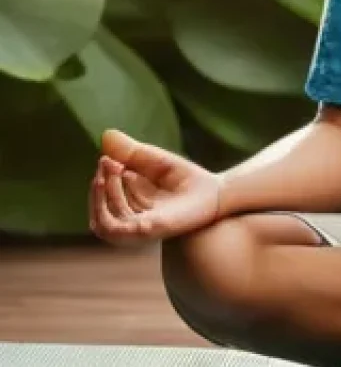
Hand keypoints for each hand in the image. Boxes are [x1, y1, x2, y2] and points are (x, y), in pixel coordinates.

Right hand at [89, 129, 222, 245]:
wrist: (216, 193)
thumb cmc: (188, 179)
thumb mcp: (157, 161)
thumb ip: (133, 152)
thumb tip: (105, 135)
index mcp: (131, 203)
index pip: (102, 198)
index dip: (101, 176)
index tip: (107, 158)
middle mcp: (131, 219)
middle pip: (99, 210)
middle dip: (99, 185)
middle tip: (108, 163)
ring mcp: (139, 228)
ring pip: (102, 223)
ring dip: (99, 199)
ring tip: (105, 176)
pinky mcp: (150, 230)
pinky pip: (117, 231)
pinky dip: (108, 213)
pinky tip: (119, 185)